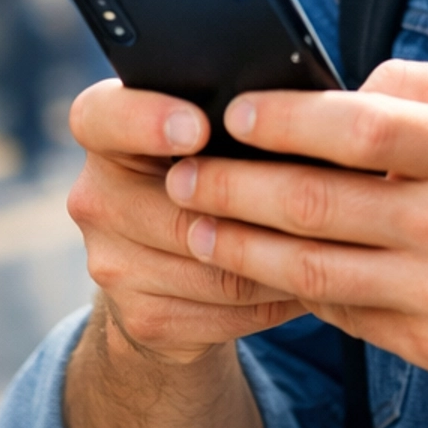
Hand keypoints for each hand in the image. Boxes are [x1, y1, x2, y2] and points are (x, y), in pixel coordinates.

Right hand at [67, 79, 301, 362]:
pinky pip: (228, 309)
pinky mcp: (142, 317)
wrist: (164, 272)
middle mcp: (94, 196)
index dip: (148, 120)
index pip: (103, 118)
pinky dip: (276, 297)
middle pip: (180, 206)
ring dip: (283, 257)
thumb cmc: (209, 170)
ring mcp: (111, 263)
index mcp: (105, 131)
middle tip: (321, 194)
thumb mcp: (207, 132)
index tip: (199, 126)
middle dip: (257, 205)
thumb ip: (231, 118)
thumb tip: (302, 110)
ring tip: (333, 241)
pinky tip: (309, 280)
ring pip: (215, 265)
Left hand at [159, 60, 427, 427]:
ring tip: (197, 224)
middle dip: (236, 185)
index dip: (284, 118)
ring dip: (243, 246)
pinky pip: (345, 313)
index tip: (231, 110)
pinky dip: (295, 289)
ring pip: (315, 269)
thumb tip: (344, 86)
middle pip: (318, 203)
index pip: (360, 127)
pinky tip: (259, 268)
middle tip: (184, 173)